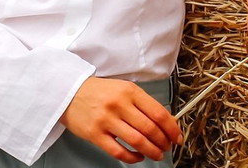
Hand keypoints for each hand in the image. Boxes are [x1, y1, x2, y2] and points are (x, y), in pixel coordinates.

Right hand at [60, 76, 181, 163]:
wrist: (70, 92)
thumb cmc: (100, 92)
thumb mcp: (124, 89)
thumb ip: (143, 103)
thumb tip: (165, 121)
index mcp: (130, 91)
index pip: (158, 113)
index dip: (172, 128)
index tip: (177, 136)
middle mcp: (119, 105)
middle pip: (150, 128)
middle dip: (163, 141)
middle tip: (167, 146)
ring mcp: (106, 120)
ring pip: (137, 141)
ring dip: (151, 151)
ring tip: (156, 154)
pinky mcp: (95, 134)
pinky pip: (118, 151)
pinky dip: (132, 157)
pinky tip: (138, 157)